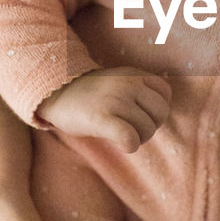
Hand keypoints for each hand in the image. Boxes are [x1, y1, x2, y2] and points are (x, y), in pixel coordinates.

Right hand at [37, 67, 171, 153]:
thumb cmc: (88, 95)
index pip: (165, 92)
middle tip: (133, 129)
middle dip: (150, 126)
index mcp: (133, 75)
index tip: (142, 115)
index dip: (158, 109)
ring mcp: (116, 100)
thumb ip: (138, 91)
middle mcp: (128, 84)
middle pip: (160, 113)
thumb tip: (158, 116)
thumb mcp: (117, 82)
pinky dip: (130, 145)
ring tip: (121, 135)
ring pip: (147, 129)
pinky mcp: (102, 118)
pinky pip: (131, 138)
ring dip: (138, 138)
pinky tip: (120, 144)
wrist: (54, 94)